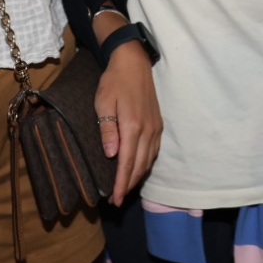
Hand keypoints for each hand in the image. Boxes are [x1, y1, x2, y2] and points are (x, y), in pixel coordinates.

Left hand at [94, 42, 161, 205]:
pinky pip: (153, 151)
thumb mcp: (103, 102)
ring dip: (137, 176)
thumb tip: (112, 156)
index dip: (121, 184)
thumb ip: (108, 130)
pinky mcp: (158, 124)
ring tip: (125, 188)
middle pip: (140, 166)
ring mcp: (156, 128)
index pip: (127, 163)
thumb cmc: (114, 81)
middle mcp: (148, 130)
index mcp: (133, 126)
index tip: (115, 199)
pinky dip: (145, 164)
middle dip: (129, 185)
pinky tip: (137, 168)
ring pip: (148, 161)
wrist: (133, 63)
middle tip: (117, 199)